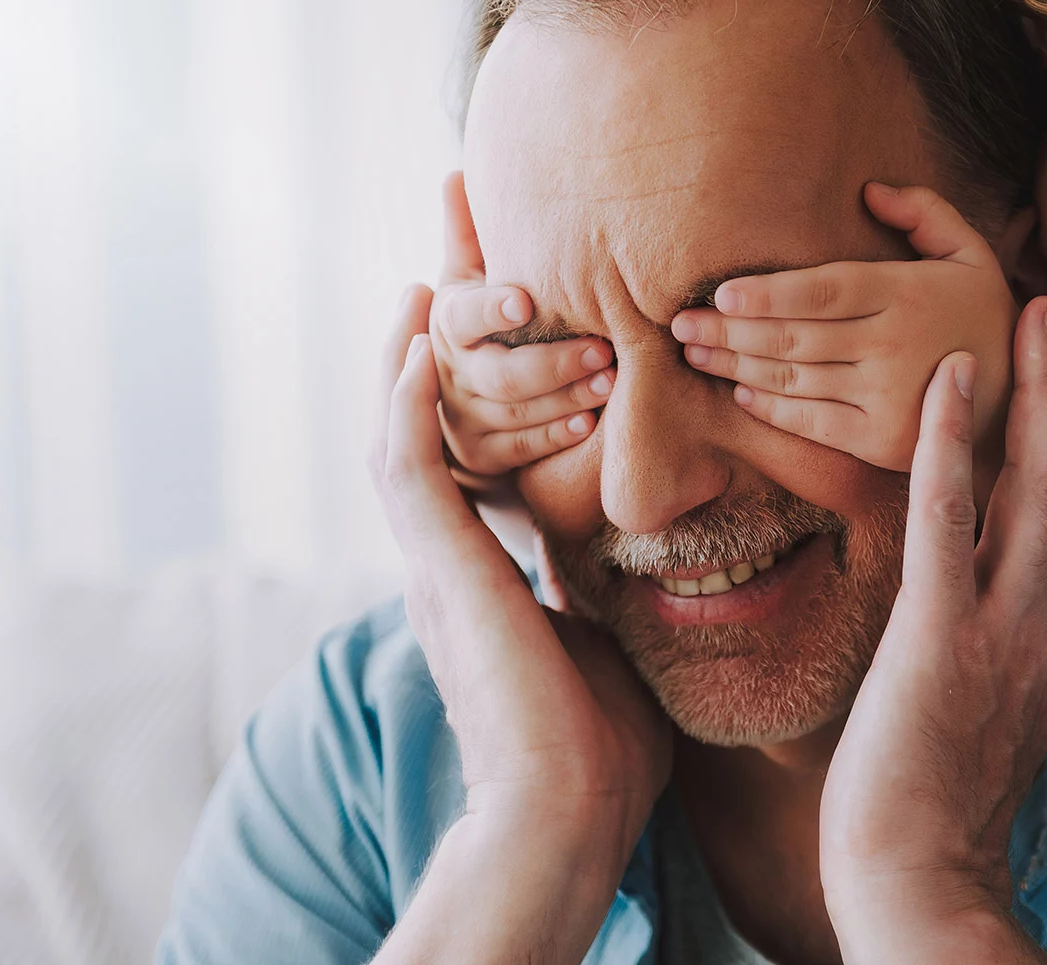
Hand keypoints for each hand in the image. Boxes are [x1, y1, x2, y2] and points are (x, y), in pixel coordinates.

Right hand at [370, 285, 668, 907]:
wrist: (572, 807)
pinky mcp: (440, 567)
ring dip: (417, 343)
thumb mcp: (609, 629)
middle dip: (440, 326)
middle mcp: (450, 549)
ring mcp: (436, 558)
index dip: (478, 368)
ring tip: (428, 262)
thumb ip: (602, 579)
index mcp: (487, 562)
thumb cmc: (604, 742)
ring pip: (402, 423)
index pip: (475, 437)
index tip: (504, 295)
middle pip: (426, 411)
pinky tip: (414, 336)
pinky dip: (403, 396)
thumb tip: (644, 550)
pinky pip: (404, 460)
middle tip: (450, 239)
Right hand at [429, 172, 615, 487]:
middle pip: (498, 374)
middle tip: (605, 348)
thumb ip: (468, 233)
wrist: (458, 395)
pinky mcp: (481, 455)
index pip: (466, 315)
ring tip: (613, 381)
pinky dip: (555, 435)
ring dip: (566, 398)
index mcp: (446, 321)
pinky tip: (591, 423)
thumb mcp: (468, 278)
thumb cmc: (482, 321)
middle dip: (552, 363)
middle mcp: (448, 372)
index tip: (526, 301)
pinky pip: (520, 449)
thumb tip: (456, 172)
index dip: (493, 309)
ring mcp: (462, 418)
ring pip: (515, 413)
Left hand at [670, 182, 1015, 472]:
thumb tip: (867, 190)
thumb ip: (925, 213)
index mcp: (907, 295)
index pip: (824, 292)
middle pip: (795, 337)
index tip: (721, 292)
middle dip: (729, 330)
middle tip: (678, 322)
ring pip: (794, 379)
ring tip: (694, 352)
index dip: (768, 293)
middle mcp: (893, 347)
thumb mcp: (972, 253)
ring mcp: (887, 398)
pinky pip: (812, 423)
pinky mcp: (881, 442)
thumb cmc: (985, 317)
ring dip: (736, 366)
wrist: (1023, 401)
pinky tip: (740, 391)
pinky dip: (771, 408)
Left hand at [819, 292, 1046, 962]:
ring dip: (1042, 392)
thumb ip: (1010, 632)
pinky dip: (949, 446)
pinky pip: (949, 527)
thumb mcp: (996, 699)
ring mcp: (1001, 633)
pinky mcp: (938, 645)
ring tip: (1034, 315)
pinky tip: (944, 377)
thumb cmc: (938, 797)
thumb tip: (993, 577)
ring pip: (1043, 489)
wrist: (917, 883)